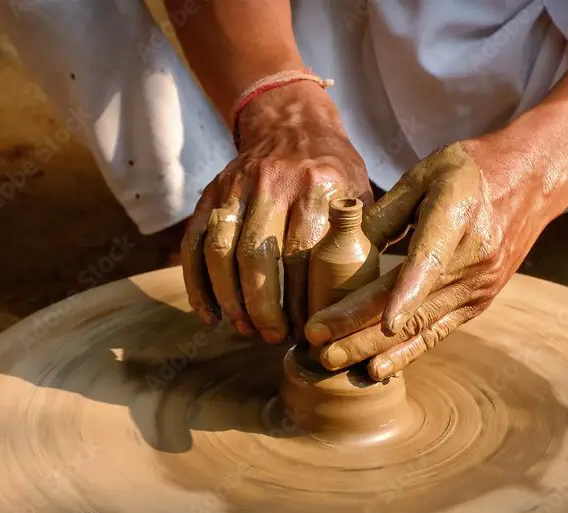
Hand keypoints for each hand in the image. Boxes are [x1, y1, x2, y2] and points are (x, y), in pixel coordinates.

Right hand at [181, 82, 371, 343]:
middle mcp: (273, 182)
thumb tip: (371, 294)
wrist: (290, 121)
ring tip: (245, 328)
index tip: (309, 328)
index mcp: (318, 185)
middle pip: (259, 256)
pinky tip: (210, 315)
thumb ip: (362, 235)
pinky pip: (196, 243)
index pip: (305, 254)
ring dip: (230, 299)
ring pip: (223, 252)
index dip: (304, 299)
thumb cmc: (332, 169)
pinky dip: (197, 283)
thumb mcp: (359, 190)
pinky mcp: (211, 194)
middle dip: (264, 306)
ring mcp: (236, 187)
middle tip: (274, 336)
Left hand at [304, 137, 558, 379]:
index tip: (383, 322)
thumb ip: (384, 212)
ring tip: (332, 361)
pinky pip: (436, 333)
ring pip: (419, 326)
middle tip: (316, 343)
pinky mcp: (477, 303)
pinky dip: (404, 353)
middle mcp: (472, 260)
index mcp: (456, 217)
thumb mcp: (424, 174)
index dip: (407, 293)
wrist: (530, 182)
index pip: (429, 260)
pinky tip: (375, 369)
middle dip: (359, 327)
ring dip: (372, 347)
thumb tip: (342, 247)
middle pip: (412, 303)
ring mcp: (477, 287)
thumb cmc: (468, 172)